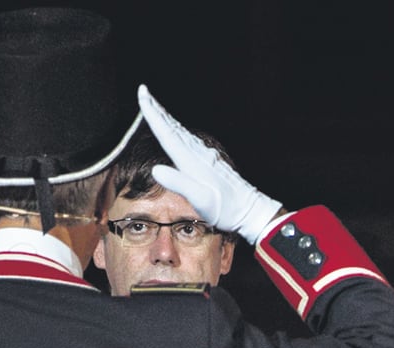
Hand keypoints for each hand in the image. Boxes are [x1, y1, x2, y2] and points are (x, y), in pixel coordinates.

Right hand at [137, 84, 282, 244]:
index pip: (167, 133)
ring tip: (154, 106)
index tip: (143, 94)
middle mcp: (198, 154)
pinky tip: (176, 131)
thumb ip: (179, 183)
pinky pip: (187, 139)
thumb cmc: (225, 209)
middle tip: (143, 91)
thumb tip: (156, 169)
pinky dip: (176, 130)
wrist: (250, 211)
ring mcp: (205, 156)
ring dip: (165, 118)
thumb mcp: (200, 199)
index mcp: (192, 161)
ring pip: (180, 131)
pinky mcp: (209, 161)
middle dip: (156, 109)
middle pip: (173, 127)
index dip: (153, 114)